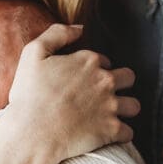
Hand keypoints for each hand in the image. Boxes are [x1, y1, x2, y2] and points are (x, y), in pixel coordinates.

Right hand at [7, 24, 139, 161]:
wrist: (31, 133)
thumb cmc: (28, 95)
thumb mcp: (33, 53)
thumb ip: (57, 34)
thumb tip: (80, 28)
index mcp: (88, 61)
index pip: (104, 61)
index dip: (94, 70)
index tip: (82, 81)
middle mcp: (104, 81)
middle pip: (128, 78)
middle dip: (120, 84)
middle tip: (104, 96)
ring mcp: (111, 106)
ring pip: (133, 105)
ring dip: (125, 109)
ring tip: (112, 115)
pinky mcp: (112, 130)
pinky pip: (129, 132)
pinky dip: (121, 134)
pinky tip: (110, 135)